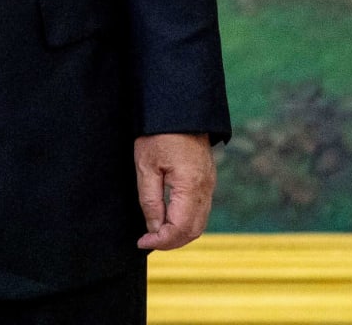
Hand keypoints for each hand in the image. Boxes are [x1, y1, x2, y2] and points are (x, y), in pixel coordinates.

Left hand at [135, 132, 215, 250]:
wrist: (179, 110)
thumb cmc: (159, 134)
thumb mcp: (146, 166)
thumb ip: (151, 200)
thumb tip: (153, 228)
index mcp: (191, 186)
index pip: (180, 228)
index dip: (161, 241)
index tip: (142, 242)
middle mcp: (206, 190)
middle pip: (193, 230)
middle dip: (170, 241)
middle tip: (147, 241)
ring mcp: (210, 185)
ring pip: (199, 223)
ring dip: (179, 233)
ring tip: (154, 233)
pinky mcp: (207, 181)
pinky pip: (200, 210)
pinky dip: (186, 222)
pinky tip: (167, 218)